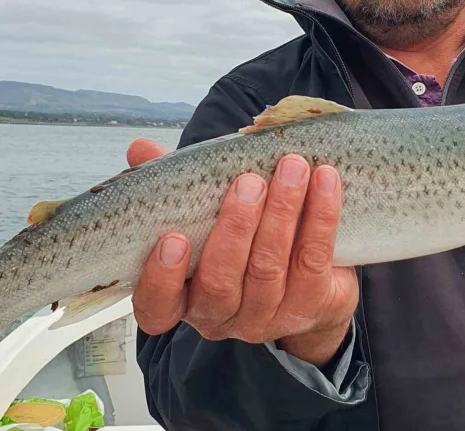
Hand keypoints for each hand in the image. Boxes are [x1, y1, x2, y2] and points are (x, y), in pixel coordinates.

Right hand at [127, 138, 359, 365]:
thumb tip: (139, 149)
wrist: (310, 288)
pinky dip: (320, 216)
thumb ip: (173, 186)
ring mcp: (267, 316)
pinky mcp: (310, 305)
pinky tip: (324, 180)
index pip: (157, 308)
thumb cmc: (243, 242)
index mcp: (184, 296)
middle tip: (248, 182)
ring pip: (269, 268)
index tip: (171, 238)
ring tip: (291, 167)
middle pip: (221, 281)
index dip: (160, 278)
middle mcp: (221, 315)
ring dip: (281, 212)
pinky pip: (313, 259)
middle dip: (235, 228)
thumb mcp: (206, 215)